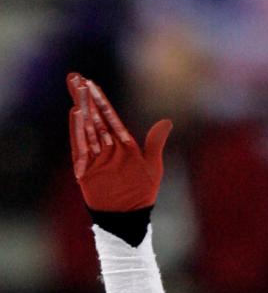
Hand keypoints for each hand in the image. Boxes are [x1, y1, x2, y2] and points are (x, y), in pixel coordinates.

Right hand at [67, 73, 172, 211]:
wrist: (128, 216)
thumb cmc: (142, 193)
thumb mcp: (153, 166)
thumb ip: (155, 143)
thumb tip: (167, 121)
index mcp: (122, 144)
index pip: (110, 116)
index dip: (101, 100)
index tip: (92, 83)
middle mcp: (106, 146)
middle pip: (94, 117)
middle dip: (86, 97)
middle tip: (76, 77)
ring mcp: (95, 156)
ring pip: (86, 127)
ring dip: (81, 108)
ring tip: (75, 89)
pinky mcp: (85, 167)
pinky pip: (80, 145)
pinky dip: (78, 130)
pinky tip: (76, 112)